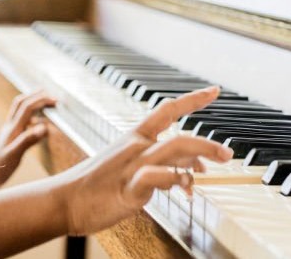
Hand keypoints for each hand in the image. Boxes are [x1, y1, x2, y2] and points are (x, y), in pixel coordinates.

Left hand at [0, 91, 55, 188]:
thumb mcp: (14, 155)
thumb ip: (28, 140)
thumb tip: (44, 127)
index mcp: (13, 129)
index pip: (27, 107)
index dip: (41, 100)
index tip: (55, 100)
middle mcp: (10, 127)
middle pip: (21, 103)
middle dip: (36, 96)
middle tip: (50, 95)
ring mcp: (9, 132)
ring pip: (19, 110)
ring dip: (31, 102)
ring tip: (44, 102)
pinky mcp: (9, 138)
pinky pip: (20, 121)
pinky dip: (30, 116)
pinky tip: (36, 123)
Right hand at [56, 86, 232, 234]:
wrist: (63, 200)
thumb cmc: (94, 187)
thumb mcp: (127, 169)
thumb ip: (160, 166)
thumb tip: (190, 172)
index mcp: (134, 138)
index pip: (167, 110)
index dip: (192, 99)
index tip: (214, 90)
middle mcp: (136, 148)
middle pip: (178, 133)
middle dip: (208, 141)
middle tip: (227, 153)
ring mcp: (132, 167)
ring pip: (173, 149)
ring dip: (201, 154)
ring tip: (217, 165)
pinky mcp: (128, 189)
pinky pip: (156, 177)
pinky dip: (174, 178)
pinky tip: (185, 186)